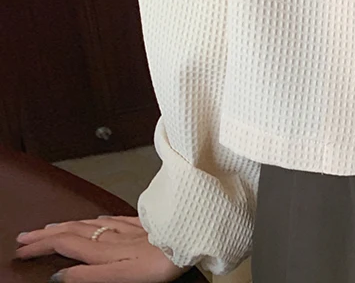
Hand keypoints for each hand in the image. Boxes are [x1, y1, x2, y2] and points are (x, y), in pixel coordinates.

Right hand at [14, 215, 189, 282]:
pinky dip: (95, 220)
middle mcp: (112, 235)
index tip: (21, 248)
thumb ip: (88, 276)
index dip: (42, 245)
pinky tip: (97, 219)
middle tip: (25, 236)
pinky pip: (112, 219)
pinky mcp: (143, 223)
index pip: (65, 244)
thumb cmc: (159, 263)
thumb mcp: (120, 276)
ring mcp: (128, 227)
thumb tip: (57, 277)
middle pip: (73, 231)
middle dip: (47, 233)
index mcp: (104, 249)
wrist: (192, 237)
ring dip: (67, 225)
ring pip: (90, 224)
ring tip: (51, 227)